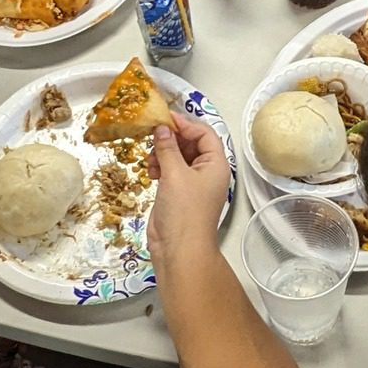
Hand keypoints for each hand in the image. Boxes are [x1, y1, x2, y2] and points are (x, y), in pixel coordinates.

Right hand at [146, 113, 230, 267]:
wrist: (179, 249)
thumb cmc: (184, 211)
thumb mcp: (175, 174)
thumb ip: (168, 148)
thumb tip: (162, 128)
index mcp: (216, 164)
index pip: (204, 134)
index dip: (186, 124)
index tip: (165, 119)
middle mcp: (207, 171)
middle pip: (191, 144)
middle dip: (172, 139)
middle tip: (153, 136)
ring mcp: (192, 183)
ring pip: (178, 157)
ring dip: (164, 153)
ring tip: (152, 159)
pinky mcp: (178, 193)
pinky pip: (170, 171)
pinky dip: (160, 166)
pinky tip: (151, 171)